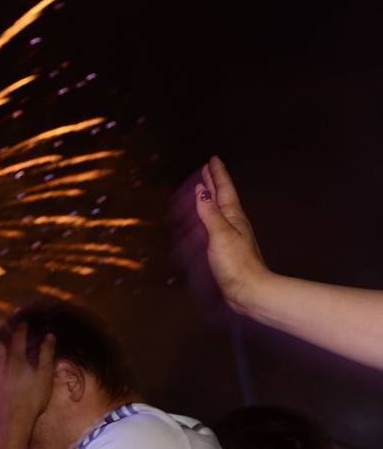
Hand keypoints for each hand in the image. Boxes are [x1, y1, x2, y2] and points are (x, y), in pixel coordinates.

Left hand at [0, 326, 55, 431]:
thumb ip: (46, 354)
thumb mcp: (45, 376)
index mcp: (16, 360)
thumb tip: (49, 336)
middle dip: (1, 341)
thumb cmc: (33, 399)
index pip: (18, 338)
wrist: (14, 421)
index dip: (21, 329)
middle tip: (6, 341)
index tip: (23, 323)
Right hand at [192, 156, 271, 311]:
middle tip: (207, 169)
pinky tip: (205, 219)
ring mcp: (230, 234)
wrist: (248, 289)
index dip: (217, 174)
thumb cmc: (235, 262)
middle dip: (213, 182)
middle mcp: (232, 222)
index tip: (212, 159)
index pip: (223, 189)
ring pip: (218, 209)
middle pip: (222, 197)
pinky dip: (207, 214)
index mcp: (232, 216)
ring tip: (203, 188)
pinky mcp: (225, 247)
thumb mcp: (220, 234)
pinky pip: (213, 223)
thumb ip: (209, 212)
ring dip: (210, 197)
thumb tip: (201, 191)